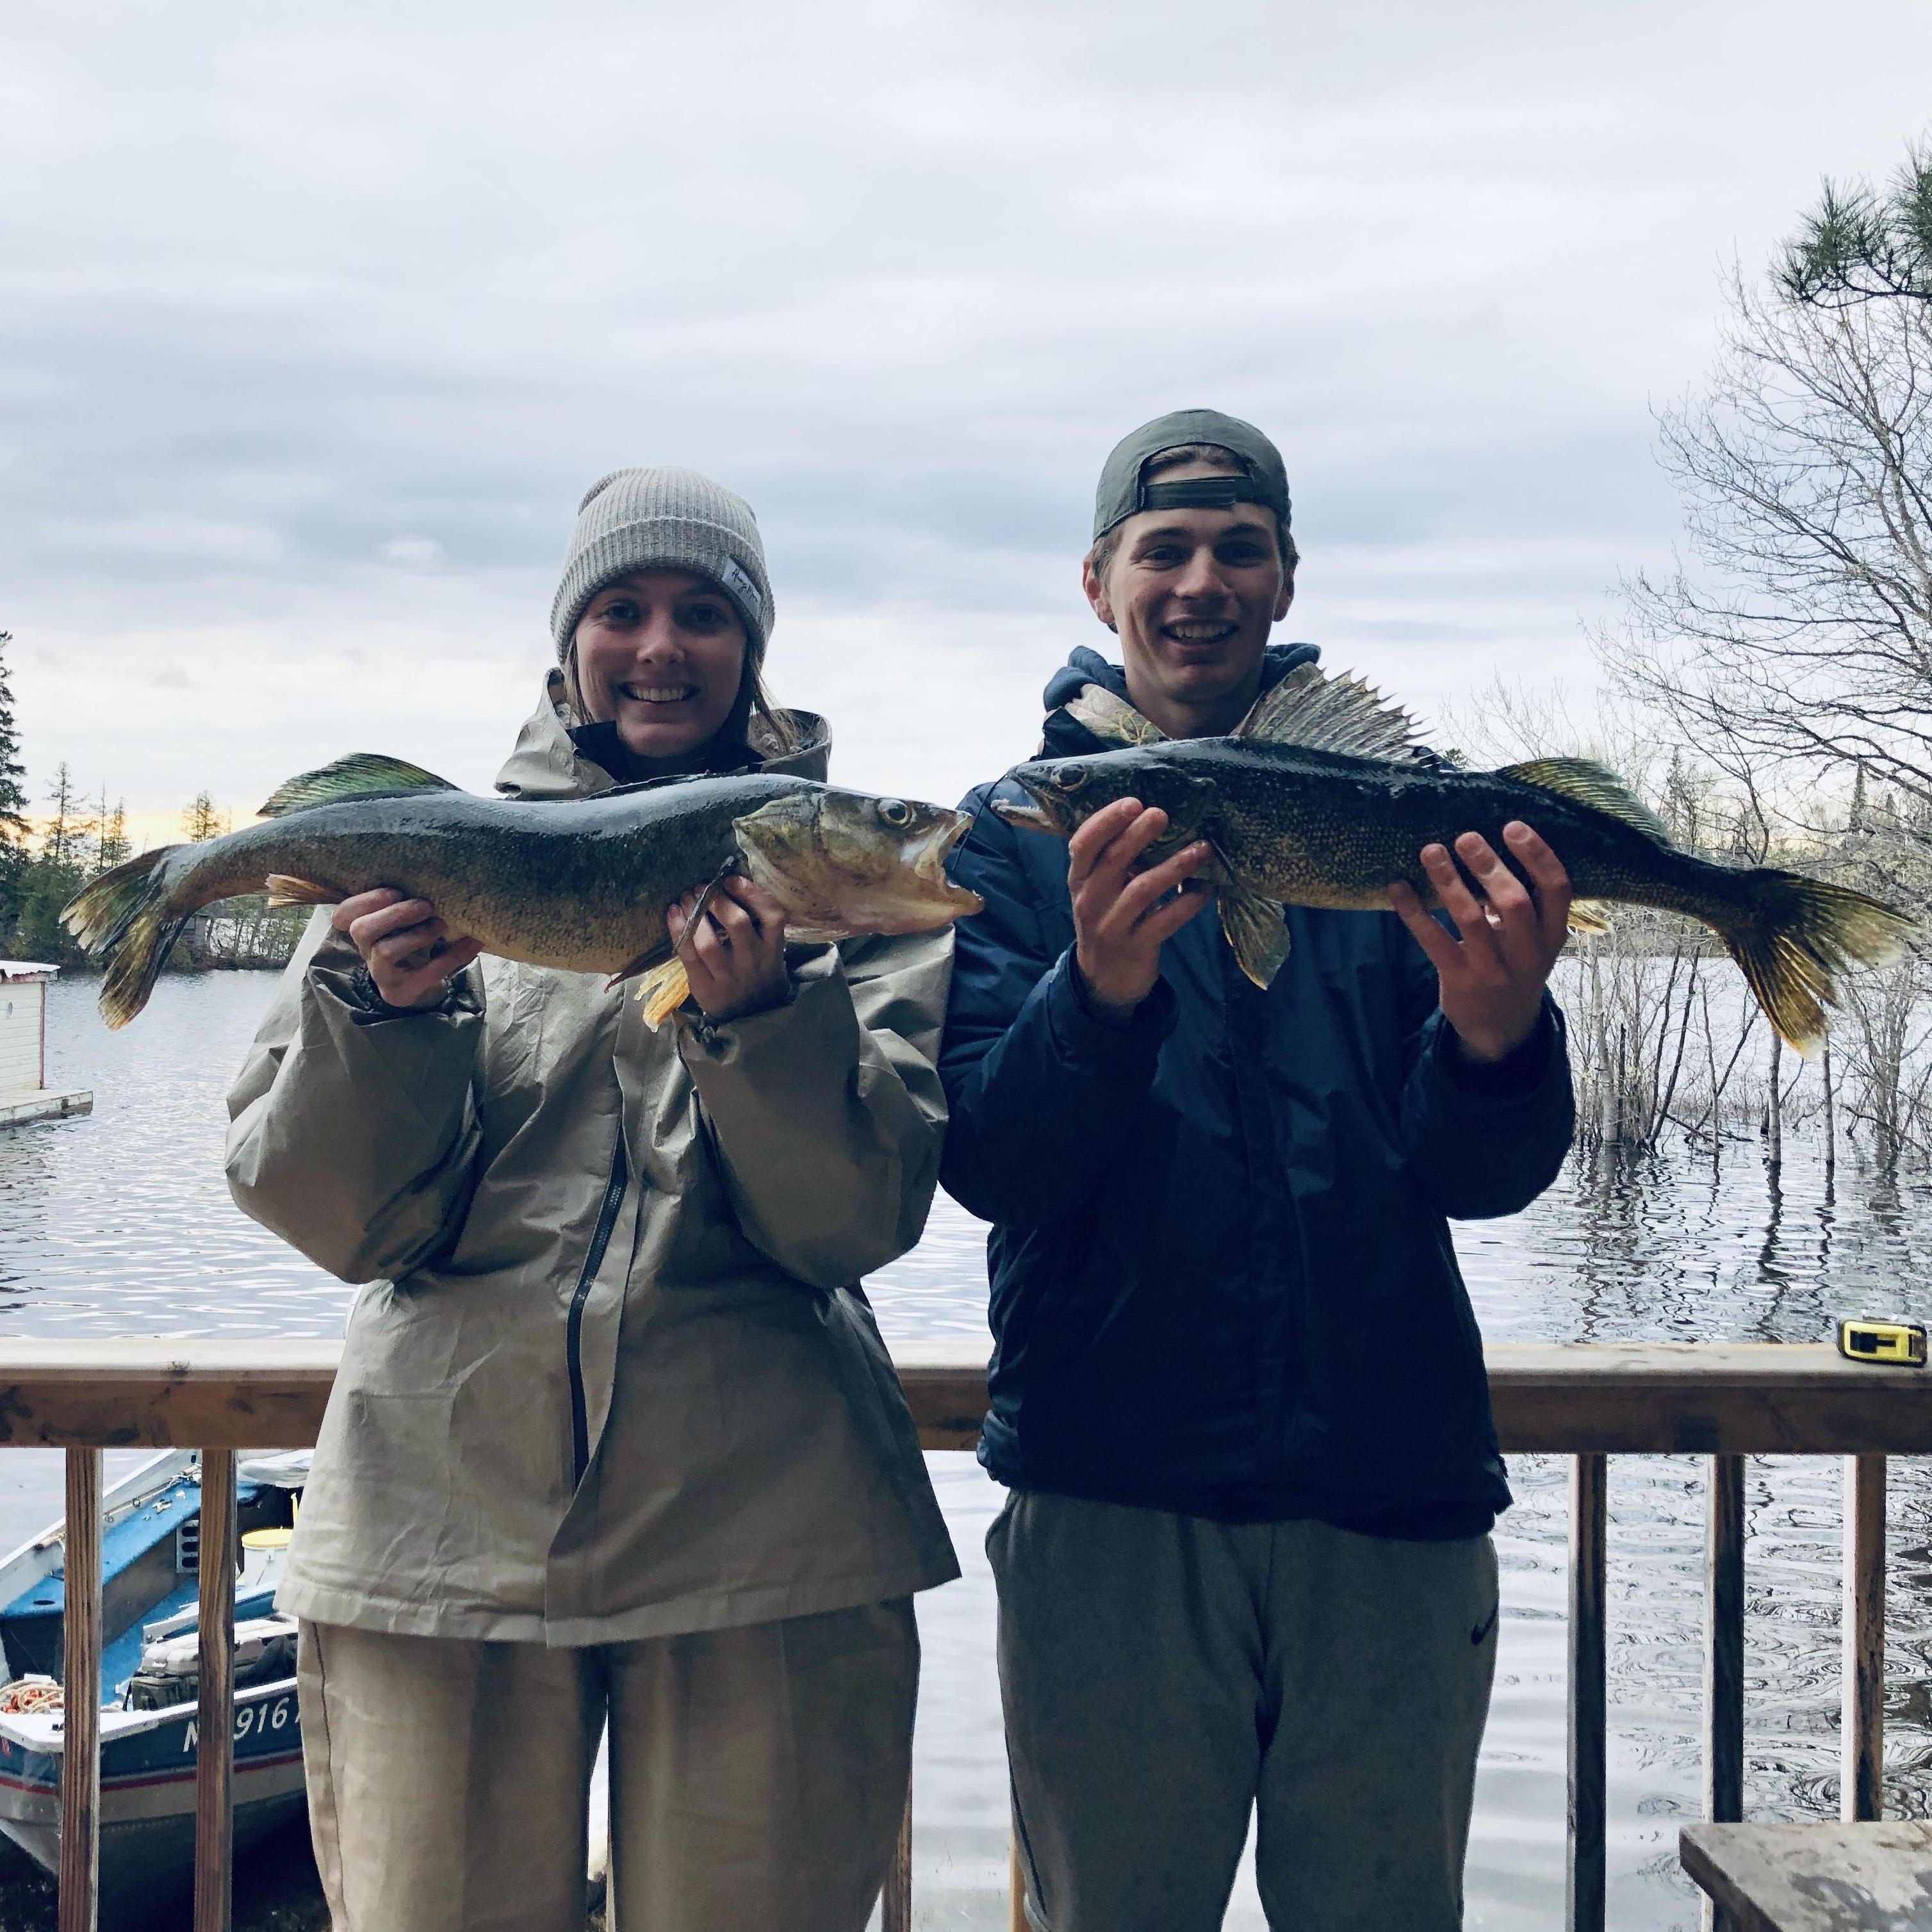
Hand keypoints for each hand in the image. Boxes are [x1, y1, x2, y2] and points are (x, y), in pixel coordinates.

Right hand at [332, 889, 481, 1009]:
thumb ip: (412, 904)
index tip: (395, 890)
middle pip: (362, 930)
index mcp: (366, 930)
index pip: (344, 915)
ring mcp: (382, 974)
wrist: (421, 986)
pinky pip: (425, 974)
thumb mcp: (407, 923)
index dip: (364, 900)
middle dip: (393, 914)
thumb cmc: (412, 943)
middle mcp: (367, 951)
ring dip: (417, 935)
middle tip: (426, 905)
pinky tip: (473, 942)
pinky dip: (452, 957)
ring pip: (385, 952)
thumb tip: (446, 879)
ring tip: (442, 924)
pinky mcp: (402, 992)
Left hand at [666, 876, 790, 1023]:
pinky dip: (678, 931)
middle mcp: (753, 961)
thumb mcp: (770, 951)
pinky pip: (688, 956)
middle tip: (702, 886)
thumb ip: (758, 925)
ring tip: (686, 897)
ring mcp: (728, 976)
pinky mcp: (705, 986)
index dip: (753, 894)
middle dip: (717, 899)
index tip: (731, 879)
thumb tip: (729, 885)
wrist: (751, 1015)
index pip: (772, 916)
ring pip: (709, 942)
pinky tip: (673, 913)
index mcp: (773, 949)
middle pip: (738, 924)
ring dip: (694, 915)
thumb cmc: (759, 973)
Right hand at [1069, 797, 1214, 1021]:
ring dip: (1175, 866)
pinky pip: (1166, 921)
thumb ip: (1115, 859)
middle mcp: (1090, 900)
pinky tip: (1207, 889)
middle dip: (1138, 835)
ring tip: (1202, 849)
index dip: (1106, 821)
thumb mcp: (1099, 889)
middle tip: (1163, 814)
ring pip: (1143, 890)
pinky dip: (1189, 903)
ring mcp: (1112, 926)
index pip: (1083, 844)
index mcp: (1079, 879)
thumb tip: (1153, 815)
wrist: (1104, 979)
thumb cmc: (1108, 918)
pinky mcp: (1136, 947)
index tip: (1133, 802)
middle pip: (1113, 861)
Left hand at [1388, 822, 1571, 1063]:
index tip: (1513, 826)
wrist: (1500, 1029)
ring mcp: (1493, 969)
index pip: (1557, 889)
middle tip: (1466, 836)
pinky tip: (1398, 887)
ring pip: (1471, 919)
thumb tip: (1489, 842)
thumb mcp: (1533, 940)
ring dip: (1449, 882)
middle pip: (1514, 902)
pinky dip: (1413, 912)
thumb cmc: (1515, 966)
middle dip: (1489, 866)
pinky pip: (1434, 941)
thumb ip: (1523, 901)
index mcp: (1551, 935)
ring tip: (1431, 851)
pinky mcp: (1459, 980)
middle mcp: (1527, 953)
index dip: (1538, 856)